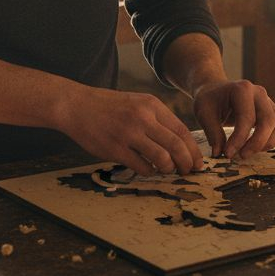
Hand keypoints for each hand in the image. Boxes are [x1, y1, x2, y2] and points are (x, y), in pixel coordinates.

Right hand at [55, 85, 202, 175]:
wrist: (77, 106)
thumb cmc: (110, 106)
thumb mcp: (138, 103)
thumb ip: (157, 119)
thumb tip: (180, 143)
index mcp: (152, 105)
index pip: (182, 131)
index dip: (193, 150)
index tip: (198, 162)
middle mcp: (143, 118)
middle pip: (176, 146)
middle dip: (187, 163)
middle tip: (188, 171)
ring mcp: (128, 134)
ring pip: (162, 158)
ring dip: (168, 169)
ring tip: (166, 170)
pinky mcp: (115, 149)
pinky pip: (141, 167)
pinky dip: (149, 172)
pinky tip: (148, 170)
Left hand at [192, 79, 274, 159]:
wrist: (216, 90)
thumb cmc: (210, 100)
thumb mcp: (204, 113)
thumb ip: (213, 133)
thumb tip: (219, 154)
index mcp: (242, 89)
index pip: (247, 118)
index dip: (239, 139)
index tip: (228, 154)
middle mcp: (259, 93)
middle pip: (269, 121)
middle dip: (257, 143)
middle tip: (241, 156)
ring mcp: (269, 100)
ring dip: (270, 142)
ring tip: (251, 151)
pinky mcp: (274, 109)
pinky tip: (260, 145)